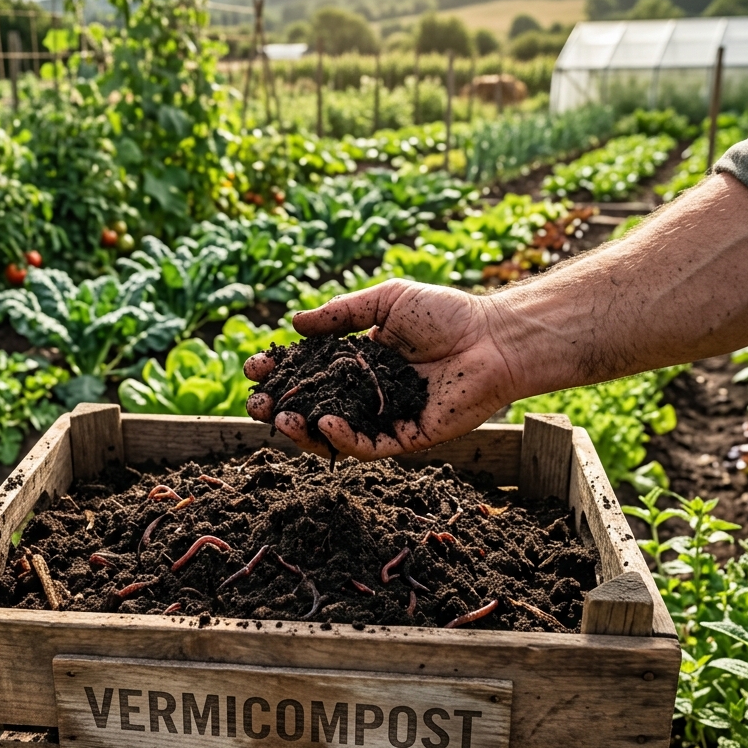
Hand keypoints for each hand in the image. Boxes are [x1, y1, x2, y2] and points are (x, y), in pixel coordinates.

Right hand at [244, 280, 521, 459]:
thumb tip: (295, 322)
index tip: (255, 367)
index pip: (308, 373)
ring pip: (334, 435)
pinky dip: (343, 438)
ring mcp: (385, 418)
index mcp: (357, 363)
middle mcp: (367, 394)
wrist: (492, 338)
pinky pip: (368, 446)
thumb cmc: (445, 314)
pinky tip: (326, 424)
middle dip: (280, 407)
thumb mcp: (385, 301)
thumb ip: (341, 314)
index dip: (279, 372)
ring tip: (284, 418)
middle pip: (313, 408)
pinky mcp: (407, 438)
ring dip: (303, 431)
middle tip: (258, 403)